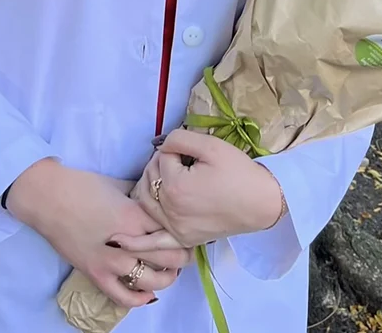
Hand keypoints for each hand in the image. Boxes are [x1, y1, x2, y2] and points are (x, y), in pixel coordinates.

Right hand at [6, 158, 190, 307]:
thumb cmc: (83, 185)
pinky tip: (148, 292)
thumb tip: (156, 202)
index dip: (183, 230)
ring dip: (167, 277)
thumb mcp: (118, 185)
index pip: (170, 230)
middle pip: (168, 256)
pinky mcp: (95, 274)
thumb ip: (139, 198)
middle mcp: (126, 242)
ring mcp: (110, 262)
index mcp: (134, 216)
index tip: (190, 228)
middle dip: (183, 255)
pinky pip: (122, 295)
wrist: (48, 197)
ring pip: (151, 279)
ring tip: (171, 269)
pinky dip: (139, 298)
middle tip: (188, 250)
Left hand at [113, 129, 282, 251]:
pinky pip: (154, 243)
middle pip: (148, 179)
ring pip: (145, 204)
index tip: (190, 152)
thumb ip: (180, 139)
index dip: (173, 150)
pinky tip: (119, 240)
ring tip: (162, 177)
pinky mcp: (183, 239)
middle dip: (159, 165)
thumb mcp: (211, 146)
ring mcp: (175, 228)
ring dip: (148, 188)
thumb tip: (162, 145)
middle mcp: (170, 210)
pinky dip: (137, 242)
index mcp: (175, 186)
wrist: (262, 202)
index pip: (160, 159)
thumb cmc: (238, 172)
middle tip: (180, 160)